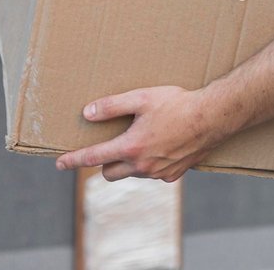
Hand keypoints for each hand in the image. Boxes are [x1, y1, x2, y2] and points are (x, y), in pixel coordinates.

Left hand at [54, 86, 227, 181]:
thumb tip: (87, 113)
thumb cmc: (178, 104)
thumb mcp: (142, 98)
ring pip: (131, 173)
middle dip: (105, 161)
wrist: (214, 117)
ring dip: (128, 162)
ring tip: (142, 140)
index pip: (93, 157)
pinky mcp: (172, 176)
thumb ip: (112, 106)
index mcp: (131, 147)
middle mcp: (142, 165)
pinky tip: (161, 146)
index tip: (59, 164)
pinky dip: (149, 164)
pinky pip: (151, 174)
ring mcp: (158, 173)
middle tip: (111, 144)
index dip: (73, 160)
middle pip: (109, 173)